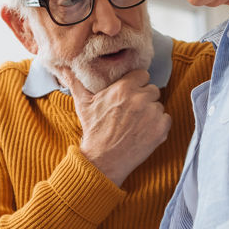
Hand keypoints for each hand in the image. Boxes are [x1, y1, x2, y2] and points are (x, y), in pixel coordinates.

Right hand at [61, 68, 171, 185]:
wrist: (103, 160)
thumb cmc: (93, 131)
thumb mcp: (83, 103)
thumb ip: (76, 82)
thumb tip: (63, 67)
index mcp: (123, 88)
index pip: (142, 75)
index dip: (136, 84)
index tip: (130, 93)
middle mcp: (140, 98)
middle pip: (152, 89)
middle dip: (144, 97)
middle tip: (132, 110)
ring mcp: (152, 114)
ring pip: (158, 105)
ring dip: (151, 112)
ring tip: (136, 123)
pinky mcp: (161, 129)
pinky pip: (166, 119)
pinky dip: (158, 125)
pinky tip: (144, 131)